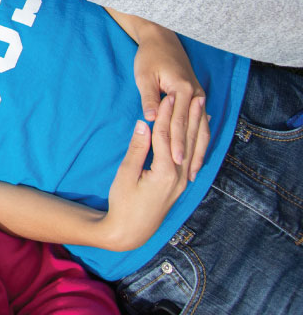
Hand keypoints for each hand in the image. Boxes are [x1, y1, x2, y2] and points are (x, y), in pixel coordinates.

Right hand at [98, 98, 205, 250]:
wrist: (132, 231)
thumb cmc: (123, 203)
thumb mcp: (125, 175)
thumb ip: (138, 148)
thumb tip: (144, 124)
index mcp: (164, 172)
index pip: (166, 136)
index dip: (166, 115)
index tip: (167, 97)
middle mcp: (180, 175)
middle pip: (186, 139)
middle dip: (188, 116)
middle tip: (193, 95)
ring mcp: (184, 181)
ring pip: (193, 147)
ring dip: (197, 126)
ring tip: (201, 107)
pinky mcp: (182, 183)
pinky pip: (193, 157)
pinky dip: (196, 141)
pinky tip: (199, 131)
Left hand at [131, 29, 208, 173]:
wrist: (162, 39)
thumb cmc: (149, 57)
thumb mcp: (144, 76)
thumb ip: (149, 98)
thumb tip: (151, 119)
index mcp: (182, 89)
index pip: (179, 123)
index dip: (178, 144)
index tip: (175, 162)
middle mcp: (195, 94)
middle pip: (195, 129)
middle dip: (192, 153)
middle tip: (188, 177)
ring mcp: (199, 96)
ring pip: (203, 128)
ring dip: (200, 150)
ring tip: (195, 171)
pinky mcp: (196, 97)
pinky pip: (202, 122)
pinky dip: (201, 139)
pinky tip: (198, 153)